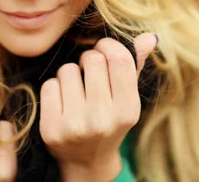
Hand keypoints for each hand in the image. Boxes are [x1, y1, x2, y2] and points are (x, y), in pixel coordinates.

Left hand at [39, 33, 157, 181]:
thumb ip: (135, 65)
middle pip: (92, 60)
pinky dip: (54, 88)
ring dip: (70, 74)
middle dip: (88, 59)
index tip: (103, 48)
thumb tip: (150, 36)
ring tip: (76, 89)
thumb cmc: (109, 119)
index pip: (119, 59)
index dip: (108, 45)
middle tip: (89, 71)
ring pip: (67, 70)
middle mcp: (103, 119)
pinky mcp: (51, 129)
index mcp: (128, 110)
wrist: (86, 161)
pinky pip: (49, 85)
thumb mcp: (126, 97)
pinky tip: (62, 101)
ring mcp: (75, 126)